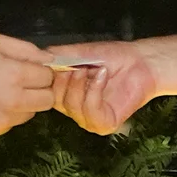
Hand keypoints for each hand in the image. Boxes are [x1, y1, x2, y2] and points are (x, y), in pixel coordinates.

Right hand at [0, 33, 55, 159]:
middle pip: (48, 100)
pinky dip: (9, 114)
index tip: (31, 68)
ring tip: (7, 92)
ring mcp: (4, 120)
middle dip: (40, 89)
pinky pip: (13, 123)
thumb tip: (49, 57)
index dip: (41, 70)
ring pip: (32, 113)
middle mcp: (15, 101)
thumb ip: (24, 48)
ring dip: (25, 103)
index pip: (48, 76)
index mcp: (16, 75)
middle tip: (25, 81)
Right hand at [50, 40, 176, 135]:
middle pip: (53, 99)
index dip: (47, 76)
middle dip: (64, 79)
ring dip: (81, 83)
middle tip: (77, 65)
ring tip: (93, 68)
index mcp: (64, 93)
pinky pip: (90, 111)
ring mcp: (87, 118)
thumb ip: (56, 56)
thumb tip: (36, 60)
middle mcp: (73, 108)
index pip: (43, 91)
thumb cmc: (112, 57)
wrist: (140, 61)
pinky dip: (94, 90)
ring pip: (71, 106)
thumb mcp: (78, 52)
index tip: (57, 60)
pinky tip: (102, 75)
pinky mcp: (104, 124)